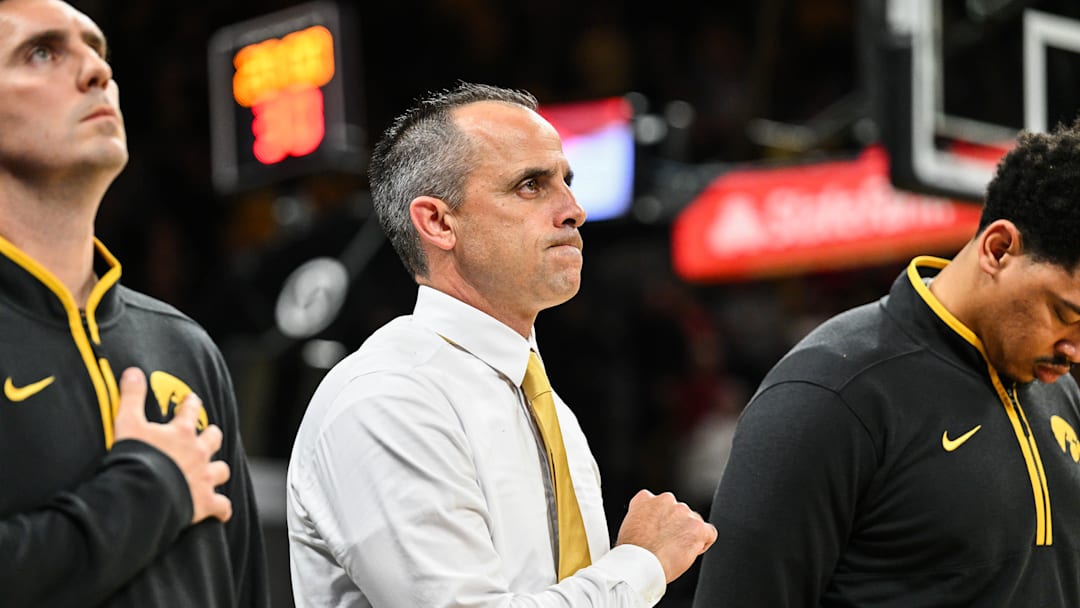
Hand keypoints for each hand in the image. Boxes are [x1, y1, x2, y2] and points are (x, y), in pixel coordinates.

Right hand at [113, 367, 232, 523]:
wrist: (141, 495)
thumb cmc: (134, 459)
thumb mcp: (127, 423)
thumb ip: (131, 397)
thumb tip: (133, 371)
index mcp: (181, 433)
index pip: (190, 410)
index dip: (191, 404)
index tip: (191, 400)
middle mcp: (198, 453)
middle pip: (213, 438)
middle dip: (210, 436)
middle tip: (207, 435)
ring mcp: (203, 478)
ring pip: (221, 470)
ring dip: (217, 470)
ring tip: (213, 472)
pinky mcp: (204, 503)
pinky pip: (221, 507)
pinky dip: (221, 509)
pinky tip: (220, 512)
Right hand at [615, 489, 716, 582]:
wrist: (639, 564)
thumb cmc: (632, 553)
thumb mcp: (629, 526)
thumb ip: (643, 519)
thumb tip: (651, 528)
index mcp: (645, 499)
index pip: (660, 504)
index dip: (661, 520)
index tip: (659, 532)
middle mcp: (665, 500)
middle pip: (679, 512)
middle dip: (676, 526)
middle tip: (667, 544)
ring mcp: (682, 512)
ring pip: (693, 521)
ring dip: (688, 534)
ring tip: (675, 551)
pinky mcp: (697, 527)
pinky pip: (709, 533)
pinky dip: (703, 543)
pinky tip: (691, 551)